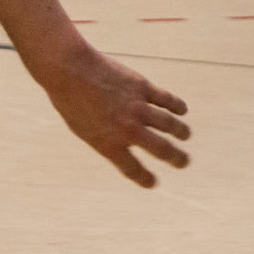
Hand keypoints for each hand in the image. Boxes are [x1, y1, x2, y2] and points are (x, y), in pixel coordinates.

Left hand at [34, 45, 190, 187]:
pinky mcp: (143, 88)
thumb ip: (104, 138)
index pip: (132, 168)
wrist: (69, 70)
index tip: (152, 183)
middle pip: (161, 149)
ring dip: (181, 132)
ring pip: (170, 125)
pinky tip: (181, 111)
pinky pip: (167, 100)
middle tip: (183, 162)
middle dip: (176, 158)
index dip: (144, 178)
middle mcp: (126, 129)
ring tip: (184, 135)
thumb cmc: (69, 100)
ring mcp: (137, 108)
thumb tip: (125, 144)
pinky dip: (178, 107)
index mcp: (107, 144)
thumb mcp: (81, 127)